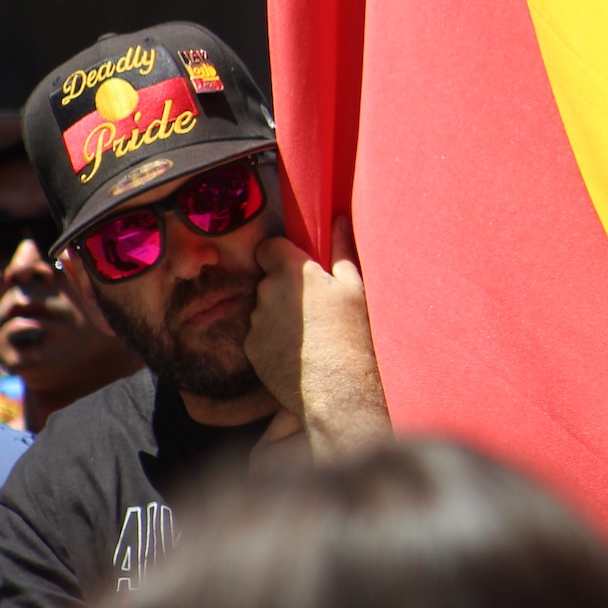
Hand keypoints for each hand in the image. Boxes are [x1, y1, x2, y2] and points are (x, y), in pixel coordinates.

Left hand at [248, 215, 392, 461]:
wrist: (338, 388)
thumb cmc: (353, 333)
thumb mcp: (356, 287)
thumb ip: (341, 249)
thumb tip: (337, 219)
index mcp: (292, 271)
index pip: (268, 248)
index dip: (281, 255)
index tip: (298, 266)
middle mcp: (266, 292)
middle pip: (268, 279)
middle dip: (284, 287)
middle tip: (314, 304)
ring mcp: (255, 322)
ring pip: (263, 307)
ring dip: (278, 313)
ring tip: (309, 331)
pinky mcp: (251, 349)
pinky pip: (259, 333)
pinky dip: (273, 337)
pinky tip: (298, 350)